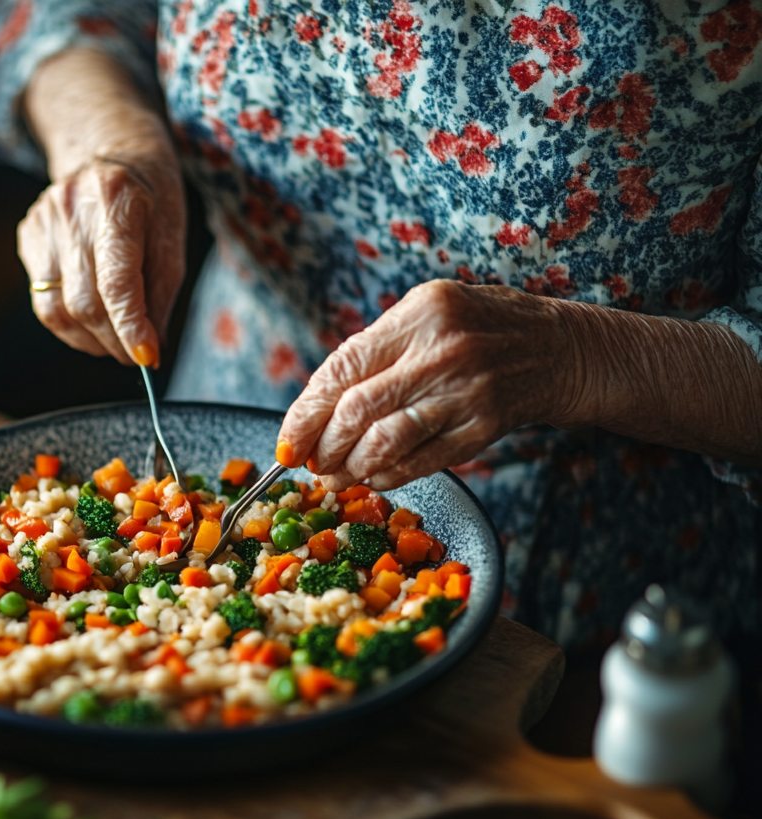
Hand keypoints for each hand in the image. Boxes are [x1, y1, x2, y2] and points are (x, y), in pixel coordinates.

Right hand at [17, 151, 185, 365]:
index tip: (146, 357)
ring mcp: (43, 222)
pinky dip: (70, 323)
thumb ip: (161, 294)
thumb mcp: (172, 237)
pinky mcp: (27, 236)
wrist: (109, 151)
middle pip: (84, 303)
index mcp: (118, 200)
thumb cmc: (150, 197)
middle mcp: (72, 208)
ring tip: (114, 340)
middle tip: (135, 354)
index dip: (130, 327)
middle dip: (114, 341)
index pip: (116, 281)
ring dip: (89, 341)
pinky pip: (42, 301)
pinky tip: (92, 316)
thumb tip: (150, 351)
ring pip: (57, 311)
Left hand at [275, 280, 571, 490]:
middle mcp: (442, 352)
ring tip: (334, 476)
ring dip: (350, 468)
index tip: (287, 441)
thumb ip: (378, 349)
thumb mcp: (430, 311)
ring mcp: (466, 392)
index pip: (343, 368)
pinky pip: (422, 461)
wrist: (561, 348)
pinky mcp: (484, 427)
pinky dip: (387, 475)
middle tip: (310, 462)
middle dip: (322, 446)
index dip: (306, 412)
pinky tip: (371, 477)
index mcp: (421, 313)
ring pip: (385, 442)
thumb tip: (316, 406)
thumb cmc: (480, 327)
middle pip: (357, 411)